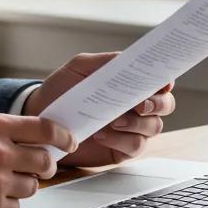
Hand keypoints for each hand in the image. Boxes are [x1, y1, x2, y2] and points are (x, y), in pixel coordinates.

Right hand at [0, 112, 77, 207]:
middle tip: (36, 168)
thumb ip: (1, 131)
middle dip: (44, 166)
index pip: (43, 128)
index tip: (69, 142)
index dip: (62, 136)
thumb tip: (33, 140)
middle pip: (44, 161)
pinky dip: (6, 204)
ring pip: (31, 186)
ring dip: (21, 185)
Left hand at [22, 52, 174, 167]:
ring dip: (137, 123)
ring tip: (114, 120)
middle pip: (164, 106)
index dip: (165, 81)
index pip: (157, 82)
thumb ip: (104, 61)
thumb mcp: (79, 68)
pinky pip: (134, 146)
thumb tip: (128, 58)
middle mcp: (135, 106)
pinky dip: (121, 140)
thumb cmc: (61, 89)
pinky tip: (101, 134)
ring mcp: (130, 129)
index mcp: (129, 84)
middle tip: (140, 104)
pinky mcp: (121, 150)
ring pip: (153, 127)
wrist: (41, 117)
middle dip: (157, 104)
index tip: (163, 82)